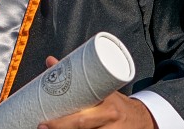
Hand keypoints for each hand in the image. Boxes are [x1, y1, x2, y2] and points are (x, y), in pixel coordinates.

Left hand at [38, 56, 156, 128]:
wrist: (141, 117)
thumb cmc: (114, 101)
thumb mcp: (100, 90)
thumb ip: (76, 78)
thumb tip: (50, 60)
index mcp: (107, 108)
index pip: (82, 119)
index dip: (61, 124)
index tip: (44, 123)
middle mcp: (110, 123)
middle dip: (60, 128)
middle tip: (41, 127)